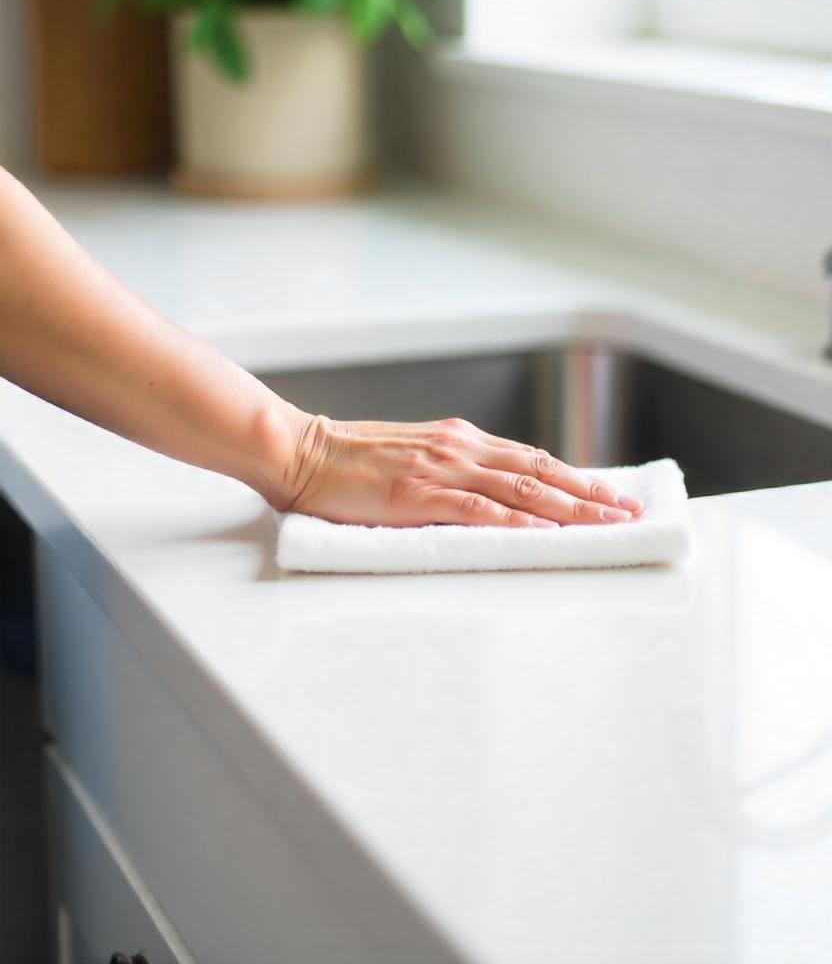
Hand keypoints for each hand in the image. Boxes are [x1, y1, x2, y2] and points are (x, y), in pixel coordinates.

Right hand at [274, 414, 643, 526]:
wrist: (304, 451)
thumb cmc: (352, 462)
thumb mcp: (415, 456)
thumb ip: (453, 470)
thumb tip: (494, 498)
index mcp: (461, 439)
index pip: (533, 459)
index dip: (577, 477)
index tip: (612, 494)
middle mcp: (461, 448)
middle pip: (541, 472)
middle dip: (590, 492)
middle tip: (630, 511)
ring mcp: (442, 470)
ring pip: (520, 489)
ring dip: (569, 508)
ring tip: (607, 523)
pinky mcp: (418, 495)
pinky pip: (476, 509)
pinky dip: (514, 522)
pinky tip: (543, 534)